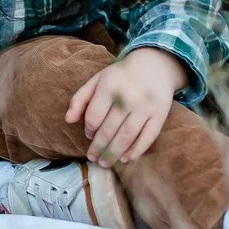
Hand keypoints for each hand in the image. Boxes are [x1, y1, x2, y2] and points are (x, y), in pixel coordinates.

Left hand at [64, 46, 188, 166]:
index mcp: (109, 86)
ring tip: (105, 163)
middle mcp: (127, 97)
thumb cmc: (121, 76)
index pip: (94, 116)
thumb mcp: (98, 80)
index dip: (89, 129)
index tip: (89, 136)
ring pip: (127, 136)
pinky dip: (136, 150)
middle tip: (93, 158)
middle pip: (109, 129)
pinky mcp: (160, 114)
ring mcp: (145, 106)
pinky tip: (126, 158)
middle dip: (99, 148)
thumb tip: (68, 120)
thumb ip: (80, 98)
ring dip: (114, 153)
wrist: (154, 65)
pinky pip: (148, 137)